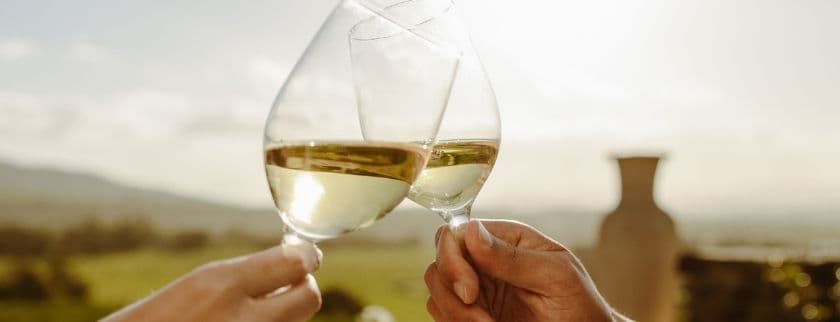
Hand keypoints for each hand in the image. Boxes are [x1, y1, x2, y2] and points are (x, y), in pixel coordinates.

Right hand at [101, 244, 322, 321]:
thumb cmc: (160, 319)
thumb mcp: (197, 285)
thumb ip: (248, 273)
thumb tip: (300, 261)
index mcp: (221, 287)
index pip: (296, 263)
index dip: (306, 257)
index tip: (304, 257)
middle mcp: (242, 320)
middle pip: (309, 297)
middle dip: (302, 287)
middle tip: (286, 285)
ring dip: (284, 314)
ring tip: (250, 313)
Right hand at [425, 220, 624, 321]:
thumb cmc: (579, 304)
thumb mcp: (554, 275)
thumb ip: (512, 256)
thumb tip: (472, 230)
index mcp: (505, 240)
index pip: (455, 235)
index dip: (452, 261)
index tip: (470, 291)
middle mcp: (484, 261)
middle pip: (438, 264)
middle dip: (451, 293)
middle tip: (481, 319)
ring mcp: (477, 289)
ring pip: (436, 293)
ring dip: (454, 315)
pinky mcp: (472, 314)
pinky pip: (442, 315)